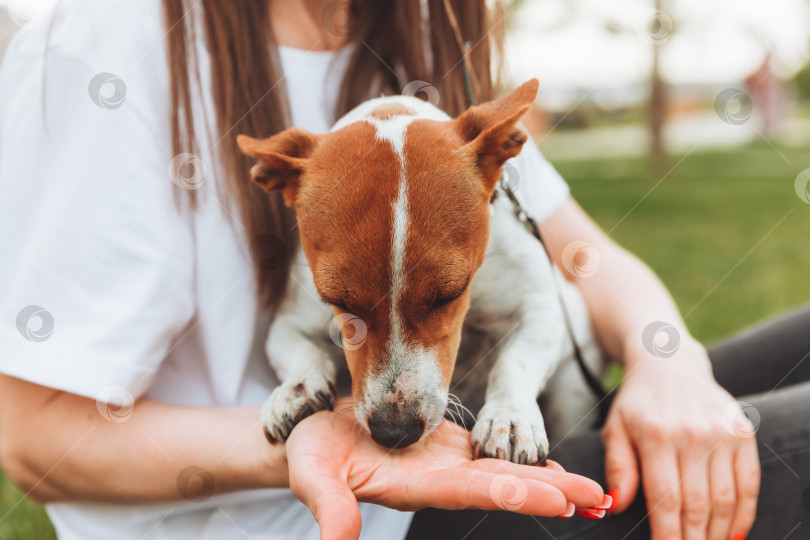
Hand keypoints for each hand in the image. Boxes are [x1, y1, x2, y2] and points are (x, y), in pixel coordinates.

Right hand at [286, 398, 606, 539]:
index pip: (476, 491)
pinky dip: (519, 459)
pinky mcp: (442, 445)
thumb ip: (329, 508)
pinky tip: (545, 463)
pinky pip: (488, 453)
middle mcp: (440, 479)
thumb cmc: (310, 455)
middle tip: (600, 499)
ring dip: (545, 478)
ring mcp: (444, 462)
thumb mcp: (313, 479)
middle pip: (504, 485)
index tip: (559, 500)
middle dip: (552, 492)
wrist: (313, 437)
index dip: (517, 494)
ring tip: (589, 488)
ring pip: (503, 469)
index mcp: (419, 486)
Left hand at [603, 341, 759, 539]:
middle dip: (692, 539)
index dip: (667, 534)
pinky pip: (749, 483)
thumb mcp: (615, 429)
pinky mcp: (742, 433)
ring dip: (716, 532)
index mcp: (657, 435)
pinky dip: (743, 514)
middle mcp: (692, 434)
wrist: (669, 363)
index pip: (666, 499)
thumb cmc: (636, 403)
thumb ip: (618, 467)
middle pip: (697, 504)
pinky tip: (732, 533)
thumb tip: (616, 505)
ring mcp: (721, 434)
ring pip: (724, 499)